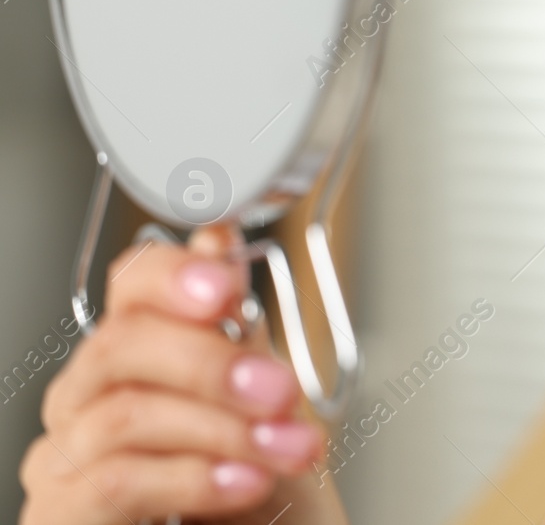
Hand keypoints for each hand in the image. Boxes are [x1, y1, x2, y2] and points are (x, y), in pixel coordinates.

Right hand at [20, 224, 342, 523]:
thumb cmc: (255, 493)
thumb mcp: (258, 406)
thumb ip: (237, 334)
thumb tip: (220, 240)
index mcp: (136, 358)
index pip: (130, 286)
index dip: (173, 276)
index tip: (227, 286)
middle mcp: (87, 402)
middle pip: (120, 345)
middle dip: (211, 363)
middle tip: (281, 390)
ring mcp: (65, 461)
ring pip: (125, 415)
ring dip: (222, 429)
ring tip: (287, 449)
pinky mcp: (62, 516)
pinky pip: (117, 481)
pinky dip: (193, 477)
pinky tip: (245, 482)